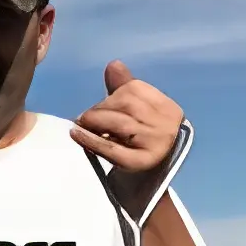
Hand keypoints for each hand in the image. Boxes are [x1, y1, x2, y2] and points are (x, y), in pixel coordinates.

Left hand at [70, 61, 183, 218]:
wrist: (152, 179)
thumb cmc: (142, 140)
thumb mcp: (139, 113)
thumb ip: (126, 89)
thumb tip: (113, 66)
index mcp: (169, 108)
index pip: (135, 90)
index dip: (112, 96)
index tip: (99, 105)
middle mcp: (167, 124)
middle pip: (127, 106)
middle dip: (101, 109)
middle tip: (83, 117)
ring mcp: (157, 144)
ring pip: (120, 125)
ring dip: (94, 122)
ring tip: (79, 125)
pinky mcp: (142, 163)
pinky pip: (113, 149)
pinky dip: (91, 141)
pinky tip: (77, 135)